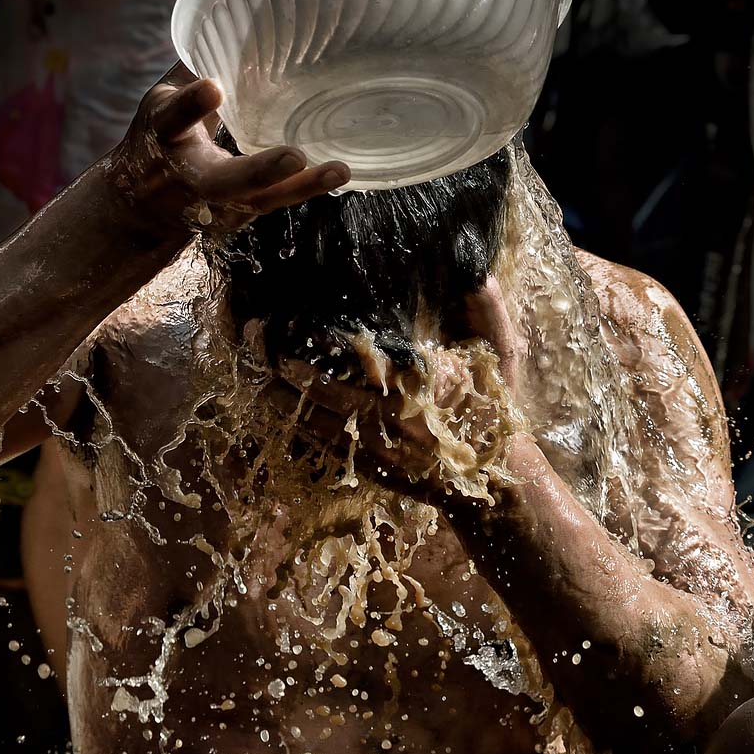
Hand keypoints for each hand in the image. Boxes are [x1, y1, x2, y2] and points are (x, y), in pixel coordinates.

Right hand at [106, 63, 349, 244]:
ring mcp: (219, 203)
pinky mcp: (242, 214)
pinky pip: (277, 202)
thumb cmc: (164, 139)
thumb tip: (235, 15)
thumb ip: (196, 69)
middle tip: (294, 156)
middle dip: (259, 171)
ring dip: (301, 186)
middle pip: (224, 180)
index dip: (191, 105)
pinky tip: (338, 172)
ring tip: (337, 170)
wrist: (143, 211)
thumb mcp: (165, 102)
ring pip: (261, 199)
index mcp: (165, 136)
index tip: (212, 89)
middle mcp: (191, 176)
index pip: (174, 119)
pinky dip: (307, 188)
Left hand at [269, 277, 524, 495]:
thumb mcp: (496, 360)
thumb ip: (489, 314)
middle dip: (290, 364)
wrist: (492, 480)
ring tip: (257, 369)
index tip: (302, 320)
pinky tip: (275, 403)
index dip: (330, 339)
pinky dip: (297, 422)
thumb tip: (484, 273)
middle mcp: (397, 415)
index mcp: (425, 384)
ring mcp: (379, 445)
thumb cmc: (489, 410)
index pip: (368, 356)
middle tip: (260, 339)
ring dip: (283, 395)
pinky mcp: (368, 467)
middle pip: (328, 388)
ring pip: (318, 419)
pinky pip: (322, 443)